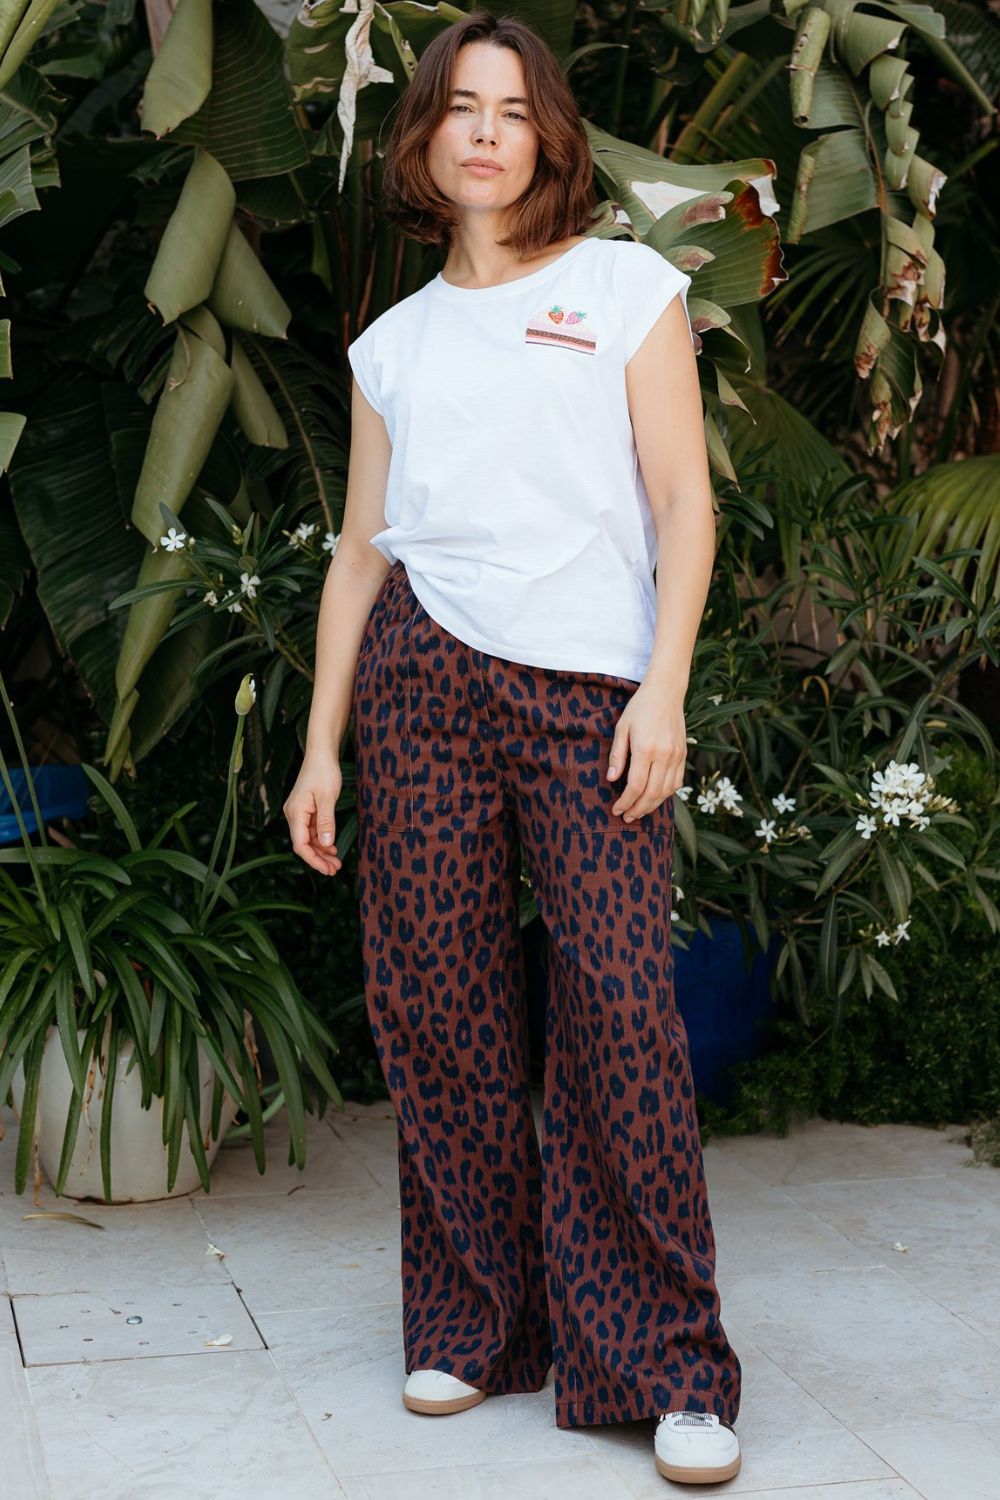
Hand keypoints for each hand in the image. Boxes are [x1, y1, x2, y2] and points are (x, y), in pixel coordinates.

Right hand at [283, 749, 343, 876]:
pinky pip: (311, 830)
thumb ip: (326, 822)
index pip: (300, 845)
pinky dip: (321, 840)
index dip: (313, 860)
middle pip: (303, 844)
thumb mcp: (328, 797)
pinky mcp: (305, 810)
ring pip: (308, 839)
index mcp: (295, 813)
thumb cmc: (324, 772)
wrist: (321, 754)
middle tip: (335, 870)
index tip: (327, 869)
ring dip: (321, 851)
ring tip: (336, 862)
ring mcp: (298, 812)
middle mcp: (293, 814)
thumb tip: (326, 844)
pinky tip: (332, 847)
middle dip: (318, 859)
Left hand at [607, 681, 686, 822]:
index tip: (617, 809)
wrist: (666, 692)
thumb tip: (611, 779)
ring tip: (639, 811)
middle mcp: (664, 755)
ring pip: (666, 791)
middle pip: (652, 793)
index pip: (636, 785)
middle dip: (638, 809)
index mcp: (646, 749)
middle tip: (627, 817)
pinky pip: (677, 782)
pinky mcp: (683, 754)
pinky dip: (666, 794)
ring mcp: (677, 756)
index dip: (626, 801)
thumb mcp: (622, 728)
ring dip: (652, 805)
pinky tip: (655, 797)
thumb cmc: (640, 708)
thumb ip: (618, 755)